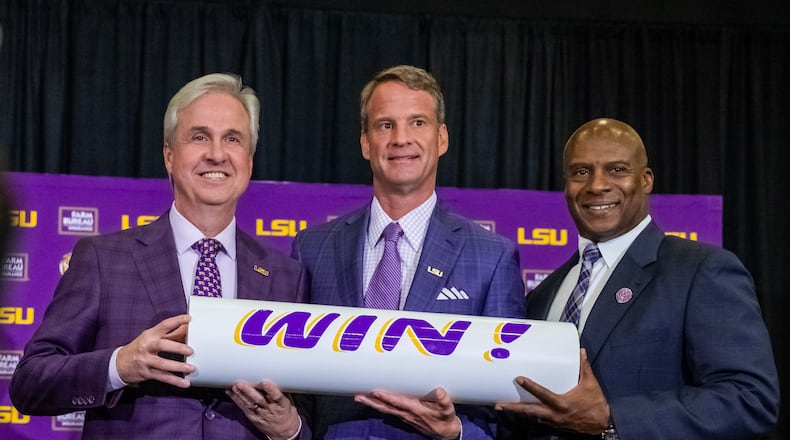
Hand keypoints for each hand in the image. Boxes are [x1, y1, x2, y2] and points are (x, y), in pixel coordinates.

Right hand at [116, 314, 193, 387]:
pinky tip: (185, 383)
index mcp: (149, 335)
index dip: (176, 321)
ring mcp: (145, 361)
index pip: (164, 325)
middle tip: (191, 351)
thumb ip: (168, 334)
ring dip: (178, 367)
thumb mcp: (150, 337)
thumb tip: (187, 328)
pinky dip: (174, 381)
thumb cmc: (140, 348)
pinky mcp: (146, 373)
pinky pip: (162, 377)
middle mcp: (146, 347)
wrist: (119, 364)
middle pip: (162, 345)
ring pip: (163, 364)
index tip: (189, 319)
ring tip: (191, 368)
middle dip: (177, 348)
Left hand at [227, 380, 300, 439]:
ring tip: (234, 387)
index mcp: (282, 404)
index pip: (277, 396)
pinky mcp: (253, 418)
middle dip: (249, 391)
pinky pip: (244, 408)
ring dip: (241, 395)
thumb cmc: (285, 413)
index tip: (265, 383)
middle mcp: (270, 409)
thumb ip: (281, 391)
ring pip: (250, 404)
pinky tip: (231, 393)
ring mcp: (261, 414)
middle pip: (259, 400)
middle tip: (241, 384)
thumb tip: (276, 377)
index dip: (271, 389)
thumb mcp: (288, 402)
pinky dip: (237, 400)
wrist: (284, 431)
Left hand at [354, 387, 460, 439]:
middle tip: (358, 396)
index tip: (376, 392)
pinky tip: (372, 402)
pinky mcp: (405, 416)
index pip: (398, 403)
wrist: (445, 433)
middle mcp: (407, 414)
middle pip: (386, 407)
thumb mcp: (448, 409)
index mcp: (416, 410)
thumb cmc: (445, 418)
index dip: (387, 398)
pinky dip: (379, 406)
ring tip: (359, 397)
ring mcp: (404, 416)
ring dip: (372, 404)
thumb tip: (439, 391)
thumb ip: (443, 400)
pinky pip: (389, 410)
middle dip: (371, 402)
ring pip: (385, 409)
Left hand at [495, 348, 610, 435]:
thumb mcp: (591, 384)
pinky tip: (521, 411)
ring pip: (532, 417)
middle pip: (529, 411)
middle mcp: (554, 414)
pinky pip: (538, 419)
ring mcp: (553, 421)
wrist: (602, 425)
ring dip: (518, 413)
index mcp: (562, 404)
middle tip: (498, 404)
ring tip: (504, 407)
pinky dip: (529, 415)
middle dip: (513, 409)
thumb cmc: (596, 405)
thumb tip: (581, 351)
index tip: (518, 379)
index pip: (542, 394)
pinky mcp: (555, 425)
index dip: (530, 386)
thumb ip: (584, 367)